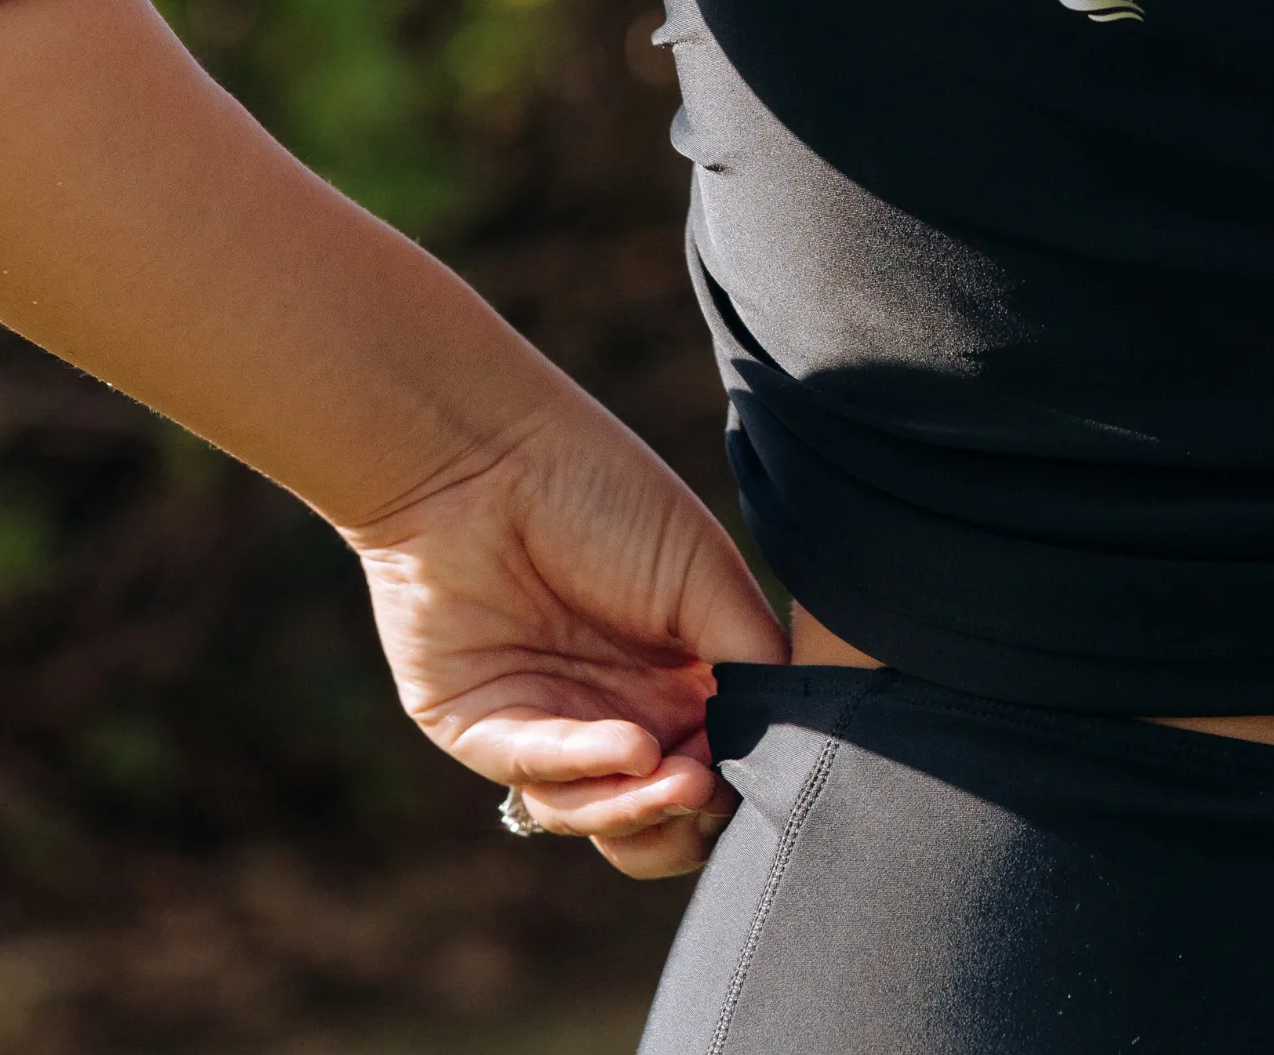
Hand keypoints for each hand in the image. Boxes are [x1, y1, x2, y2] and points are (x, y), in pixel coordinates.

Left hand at [342, 403, 787, 878]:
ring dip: (642, 809)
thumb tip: (789, 745)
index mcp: (678, 678)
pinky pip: (535, 774)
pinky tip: (631, 748)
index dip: (741, 782)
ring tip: (681, 780)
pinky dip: (587, 771)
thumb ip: (750, 662)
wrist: (486, 455)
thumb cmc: (606, 494)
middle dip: (690, 818)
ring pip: (598, 812)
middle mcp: (618, 712)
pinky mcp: (484, 730)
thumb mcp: (705, 574)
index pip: (720, 765)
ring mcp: (549, 726)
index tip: (763, 767)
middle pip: (661, 815)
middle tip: (710, 787)